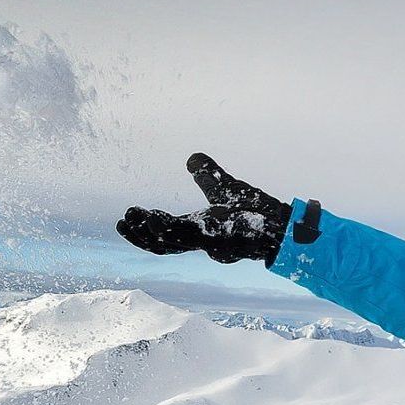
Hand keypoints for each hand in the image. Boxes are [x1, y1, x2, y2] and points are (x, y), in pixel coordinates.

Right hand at [116, 153, 305, 266]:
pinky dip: (173, 231)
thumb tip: (192, 159)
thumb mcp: (223, 187)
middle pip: (164, 245)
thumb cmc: (255, 212)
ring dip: (153, 234)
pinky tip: (156, 222)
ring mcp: (212, 243)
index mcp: (198, 229)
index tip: (126, 217)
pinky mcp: (223, 240)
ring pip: (175, 243)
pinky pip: (194, 238)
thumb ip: (207, 175)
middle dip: (141, 236)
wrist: (282, 223)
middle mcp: (202, 240)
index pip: (165, 234)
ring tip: (134, 220)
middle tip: (122, 222)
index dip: (143, 229)